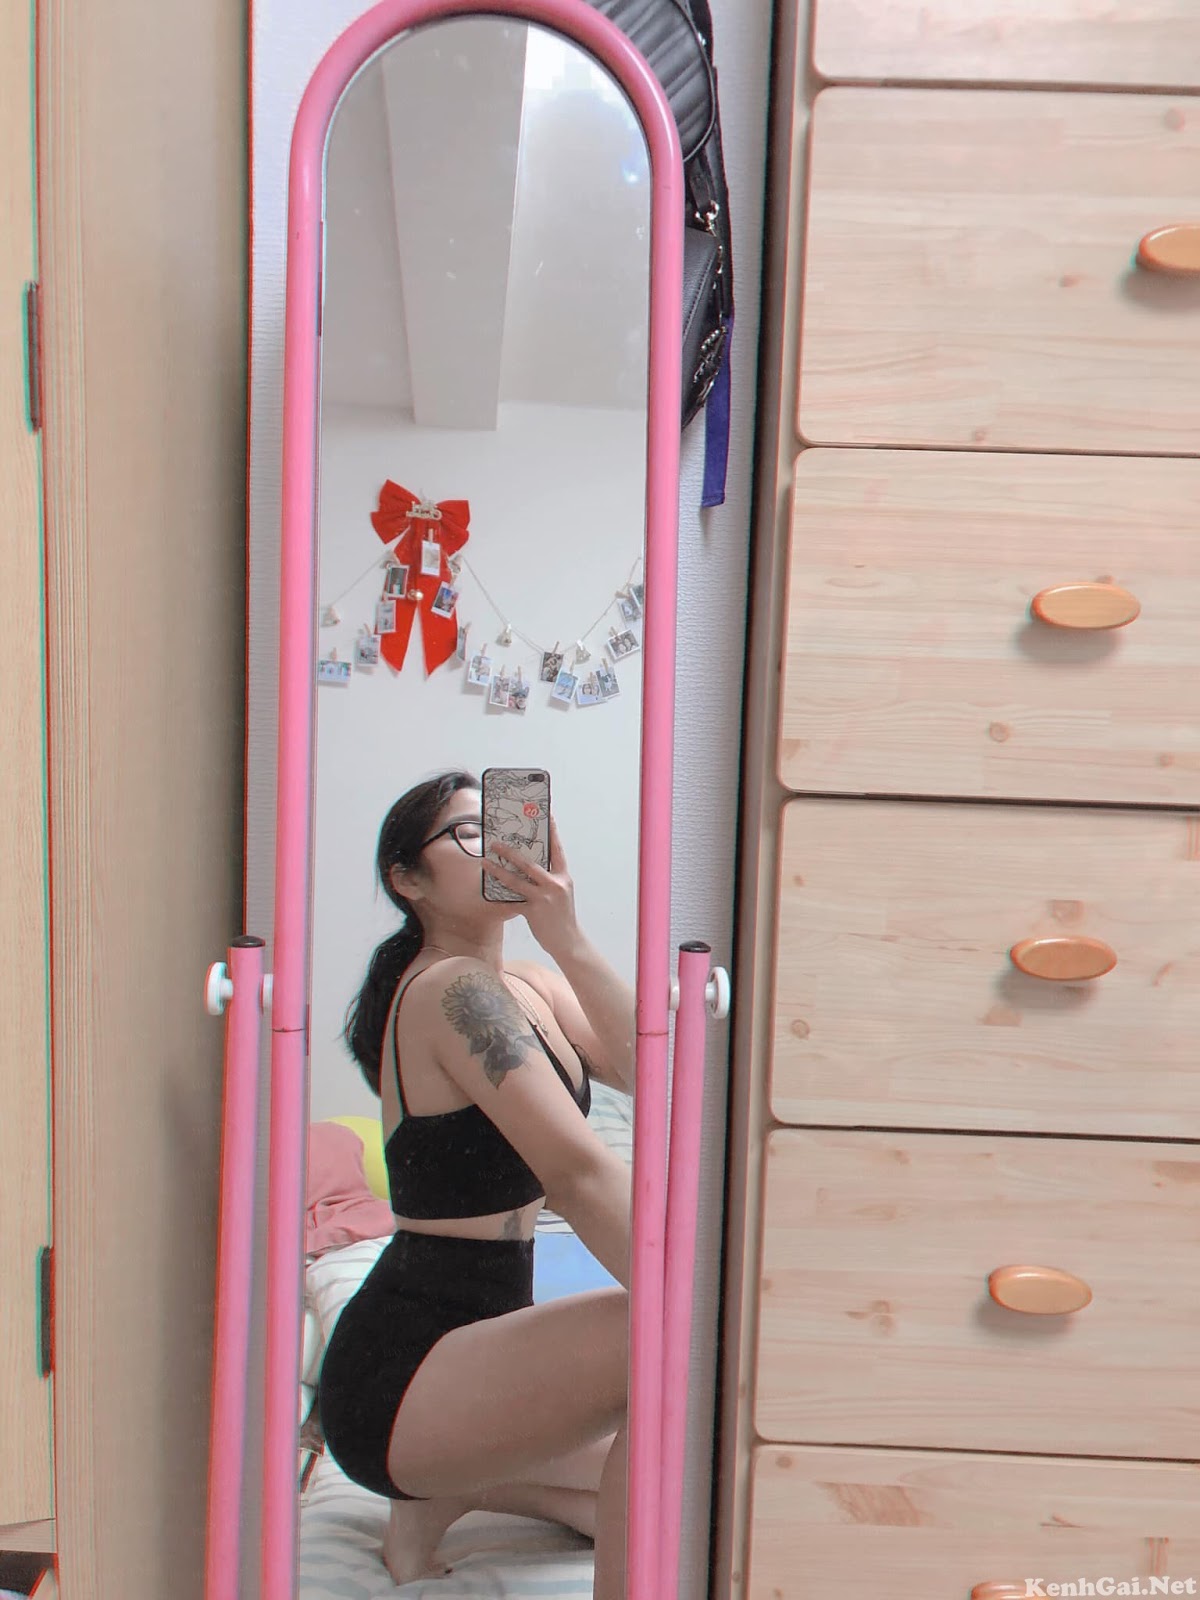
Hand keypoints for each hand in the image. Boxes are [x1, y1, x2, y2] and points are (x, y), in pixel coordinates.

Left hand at [485, 819, 579, 956]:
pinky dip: (500, 896)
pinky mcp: (533, 911)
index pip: (557, 850)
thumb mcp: (561, 893)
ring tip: (485, 862)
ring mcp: (543, 898)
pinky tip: (489, 891)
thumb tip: (528, 867)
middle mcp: (554, 884)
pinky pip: (512, 901)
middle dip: (510, 851)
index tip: (548, 815)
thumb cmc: (562, 916)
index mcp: (563, 877)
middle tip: (495, 843)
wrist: (568, 941)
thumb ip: (548, 879)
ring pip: (516, 880)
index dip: (552, 832)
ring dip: (498, 870)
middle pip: (529, 863)